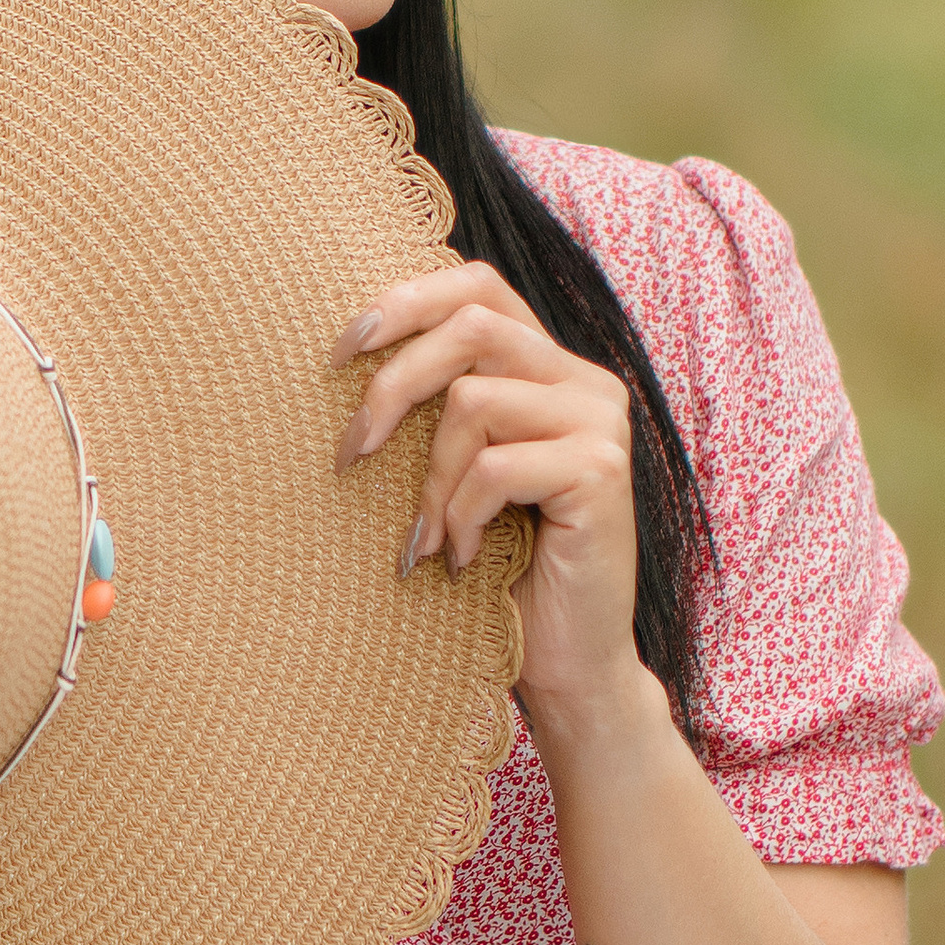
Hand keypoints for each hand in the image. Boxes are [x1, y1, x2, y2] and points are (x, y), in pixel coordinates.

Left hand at [330, 262, 646, 730]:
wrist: (567, 659)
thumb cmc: (499, 568)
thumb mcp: (457, 474)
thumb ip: (437, 410)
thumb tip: (346, 358)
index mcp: (549, 366)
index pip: (479, 284)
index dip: (406, 299)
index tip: (343, 348)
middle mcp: (584, 380)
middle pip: (471, 326)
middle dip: (393, 385)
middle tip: (351, 453)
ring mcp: (599, 421)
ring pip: (473, 401)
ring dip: (429, 480)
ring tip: (425, 539)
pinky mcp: (601, 470)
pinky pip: (494, 467)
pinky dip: (459, 517)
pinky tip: (461, 559)